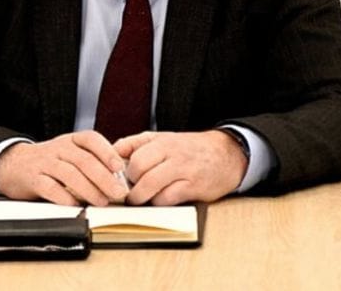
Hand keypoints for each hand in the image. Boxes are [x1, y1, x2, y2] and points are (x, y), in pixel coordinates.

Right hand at [0, 131, 128, 205]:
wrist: (12, 164)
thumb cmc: (50, 162)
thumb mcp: (71, 153)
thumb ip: (93, 161)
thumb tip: (121, 177)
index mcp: (72, 140)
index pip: (92, 139)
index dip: (107, 152)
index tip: (120, 167)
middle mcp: (59, 148)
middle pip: (84, 160)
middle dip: (104, 178)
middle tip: (118, 192)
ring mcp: (45, 163)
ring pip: (70, 174)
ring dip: (89, 189)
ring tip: (102, 201)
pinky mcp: (32, 179)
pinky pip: (50, 187)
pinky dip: (64, 197)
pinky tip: (75, 205)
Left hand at [114, 130, 248, 204]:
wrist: (227, 156)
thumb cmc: (191, 150)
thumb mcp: (165, 138)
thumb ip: (138, 143)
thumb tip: (113, 151)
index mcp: (163, 141)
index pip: (132, 155)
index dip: (122, 170)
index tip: (120, 179)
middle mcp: (173, 153)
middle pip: (138, 169)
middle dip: (130, 184)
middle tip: (128, 191)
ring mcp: (183, 170)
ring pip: (149, 186)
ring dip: (140, 197)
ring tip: (141, 198)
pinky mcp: (193, 187)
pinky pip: (166, 199)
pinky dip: (158, 203)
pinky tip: (160, 200)